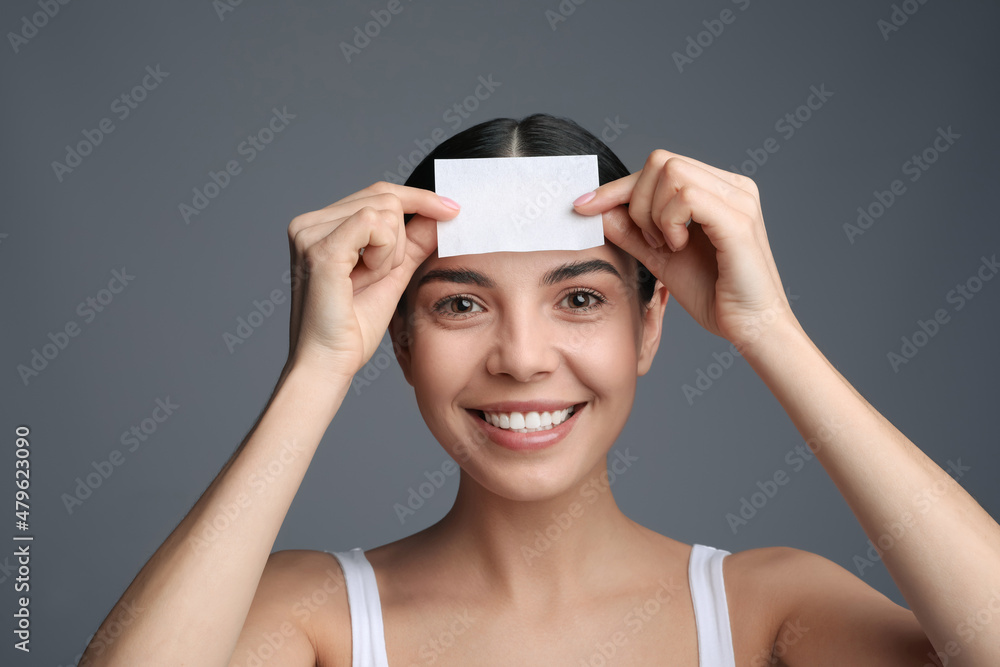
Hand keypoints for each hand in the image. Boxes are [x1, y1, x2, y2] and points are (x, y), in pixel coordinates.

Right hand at [284, 182, 459, 379]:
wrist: (328, 364)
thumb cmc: (351, 329)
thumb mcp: (392, 275)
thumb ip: (413, 243)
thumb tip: (440, 214)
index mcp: (319, 227)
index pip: (377, 193)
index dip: (418, 198)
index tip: (453, 209)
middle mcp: (308, 224)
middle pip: (384, 198)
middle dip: (401, 239)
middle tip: (384, 274)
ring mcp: (309, 234)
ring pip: (384, 210)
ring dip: (391, 251)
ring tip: (367, 281)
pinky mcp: (320, 249)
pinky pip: (375, 225)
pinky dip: (385, 253)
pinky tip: (367, 276)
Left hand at [574, 150, 796, 351]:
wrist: (749, 328)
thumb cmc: (714, 295)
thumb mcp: (660, 258)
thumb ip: (632, 232)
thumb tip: (597, 211)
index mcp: (718, 190)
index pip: (659, 167)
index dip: (617, 186)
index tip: (583, 206)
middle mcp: (733, 186)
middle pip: (660, 162)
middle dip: (638, 202)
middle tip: (652, 241)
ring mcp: (739, 199)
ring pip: (671, 173)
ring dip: (654, 214)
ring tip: (668, 245)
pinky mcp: (738, 219)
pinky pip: (686, 196)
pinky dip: (670, 221)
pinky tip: (679, 246)